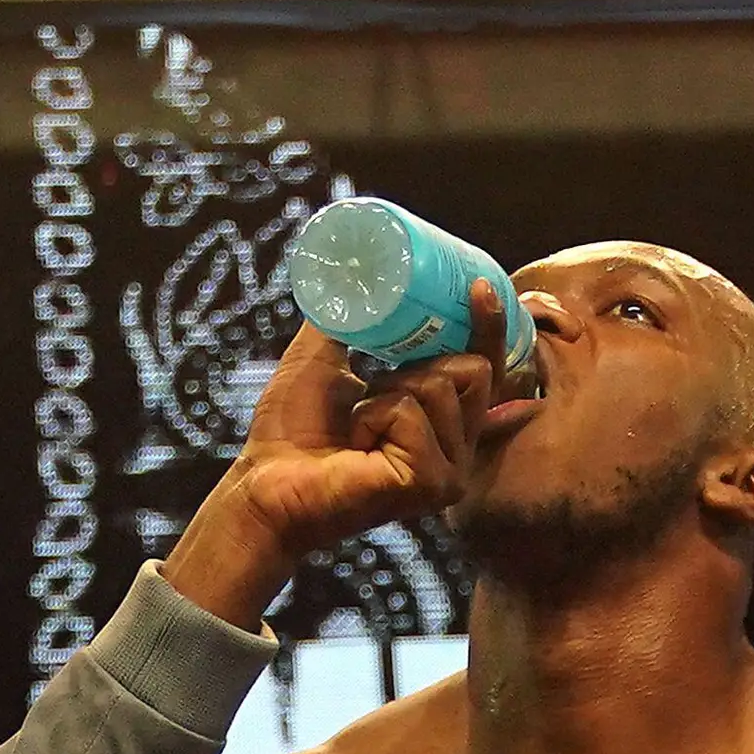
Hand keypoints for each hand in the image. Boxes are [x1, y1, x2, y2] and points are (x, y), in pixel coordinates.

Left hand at [159, 292, 525, 628]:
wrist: (264, 484)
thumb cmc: (291, 433)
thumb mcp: (325, 357)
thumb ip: (353, 319)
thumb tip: (357, 269)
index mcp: (441, 425)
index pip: (484, 370)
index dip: (489, 329)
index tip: (478, 286)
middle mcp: (456, 452)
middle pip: (475, 369)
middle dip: (418, 363)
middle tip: (373, 387)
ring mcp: (449, 473)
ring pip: (441, 384)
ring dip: (386, 391)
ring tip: (357, 425)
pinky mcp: (431, 483)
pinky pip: (411, 411)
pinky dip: (373, 415)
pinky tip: (355, 445)